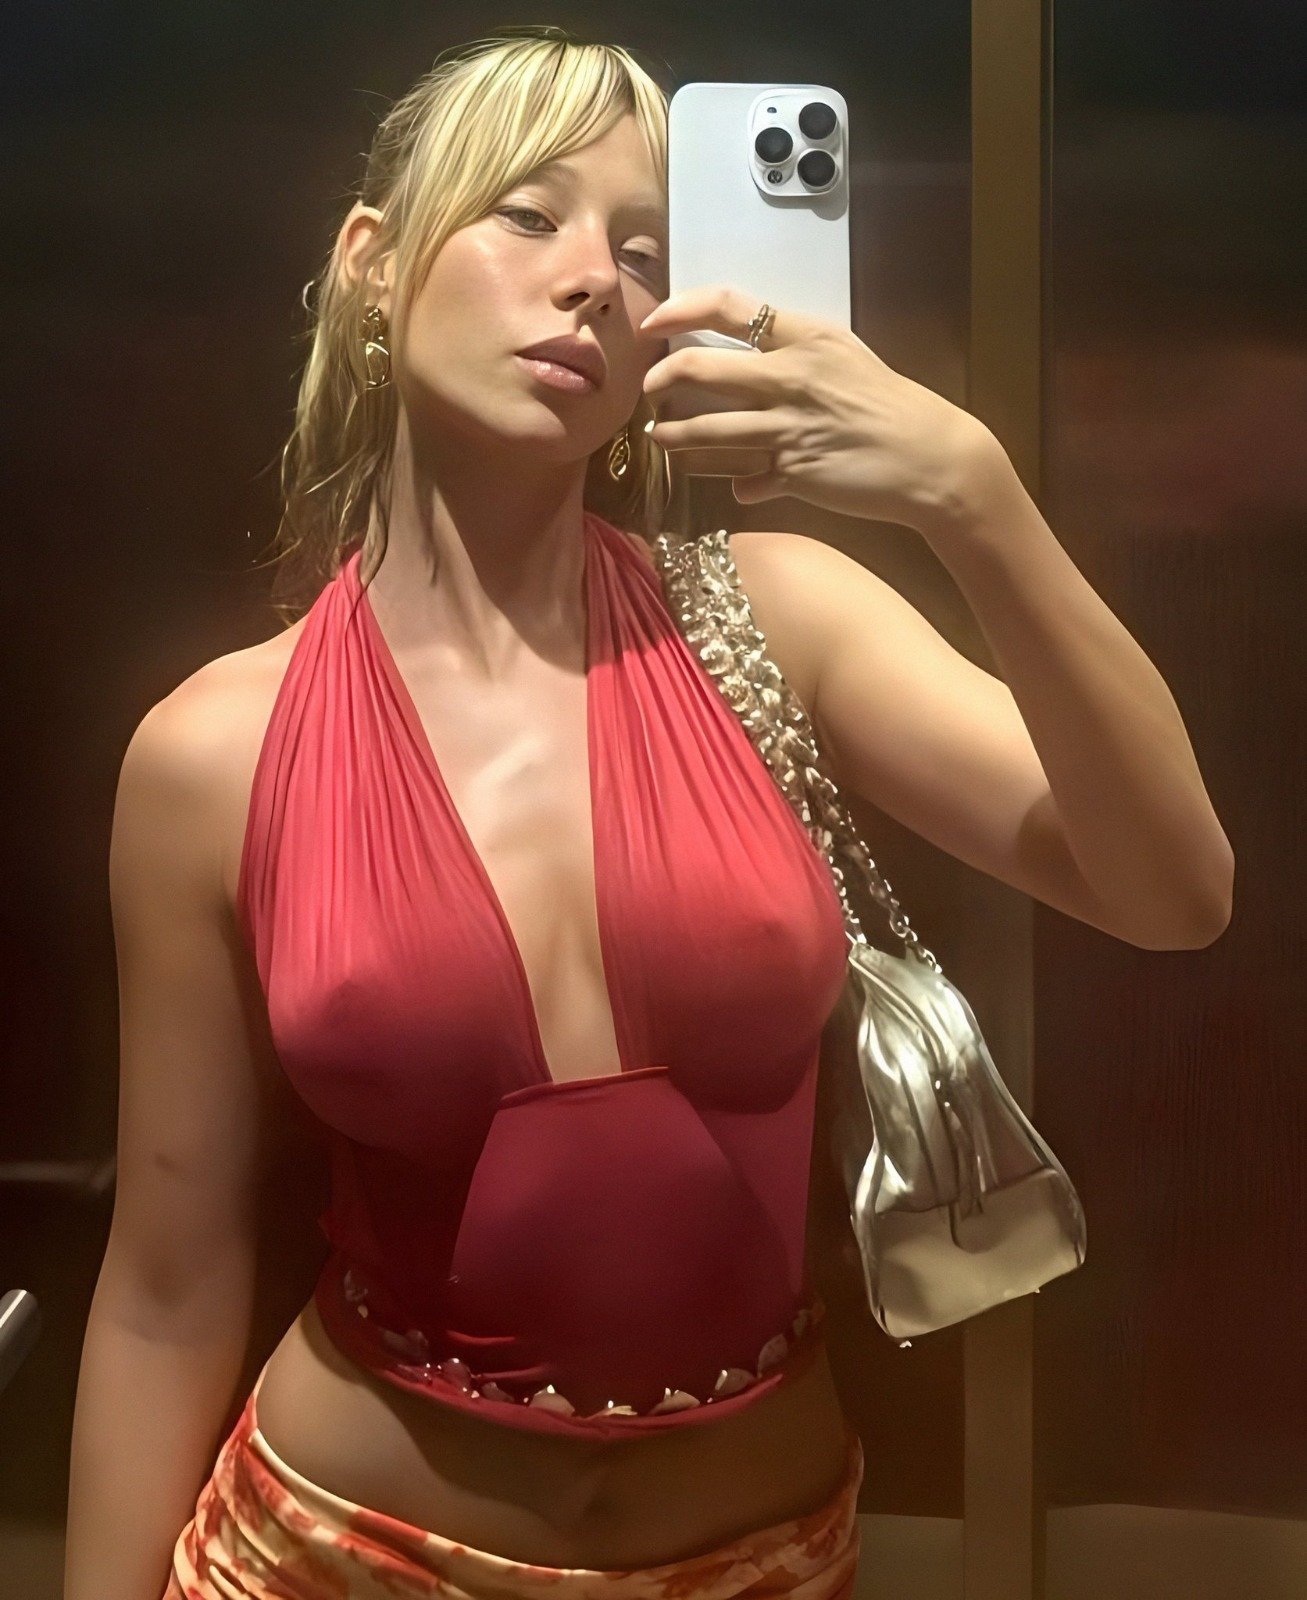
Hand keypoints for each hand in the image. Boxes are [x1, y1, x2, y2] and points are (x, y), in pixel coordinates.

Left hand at [639, 283, 996, 532]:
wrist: (929, 457)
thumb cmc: (889, 405)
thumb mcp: (845, 359)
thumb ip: (793, 356)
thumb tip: (751, 364)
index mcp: (805, 337)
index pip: (726, 307)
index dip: (679, 310)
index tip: (653, 325)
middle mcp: (791, 376)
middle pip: (699, 369)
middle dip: (659, 381)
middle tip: (648, 391)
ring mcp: (788, 426)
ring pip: (705, 430)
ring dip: (672, 436)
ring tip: (661, 438)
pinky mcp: (791, 472)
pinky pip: (741, 477)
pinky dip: (731, 482)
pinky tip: (730, 484)